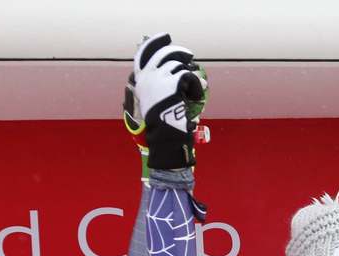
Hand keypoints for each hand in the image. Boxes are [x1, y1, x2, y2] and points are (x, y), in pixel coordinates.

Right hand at [124, 33, 208, 168]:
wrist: (164, 135)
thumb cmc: (162, 123)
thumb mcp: (155, 100)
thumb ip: (159, 83)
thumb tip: (173, 67)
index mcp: (141, 80)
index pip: (144, 53)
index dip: (155, 42)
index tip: (165, 36)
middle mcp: (148, 77)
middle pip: (164, 53)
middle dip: (179, 52)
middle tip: (189, 56)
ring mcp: (159, 78)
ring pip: (179, 65)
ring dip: (189, 73)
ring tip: (195, 84)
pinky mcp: (172, 83)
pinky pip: (189, 75)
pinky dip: (196, 84)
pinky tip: (197, 94)